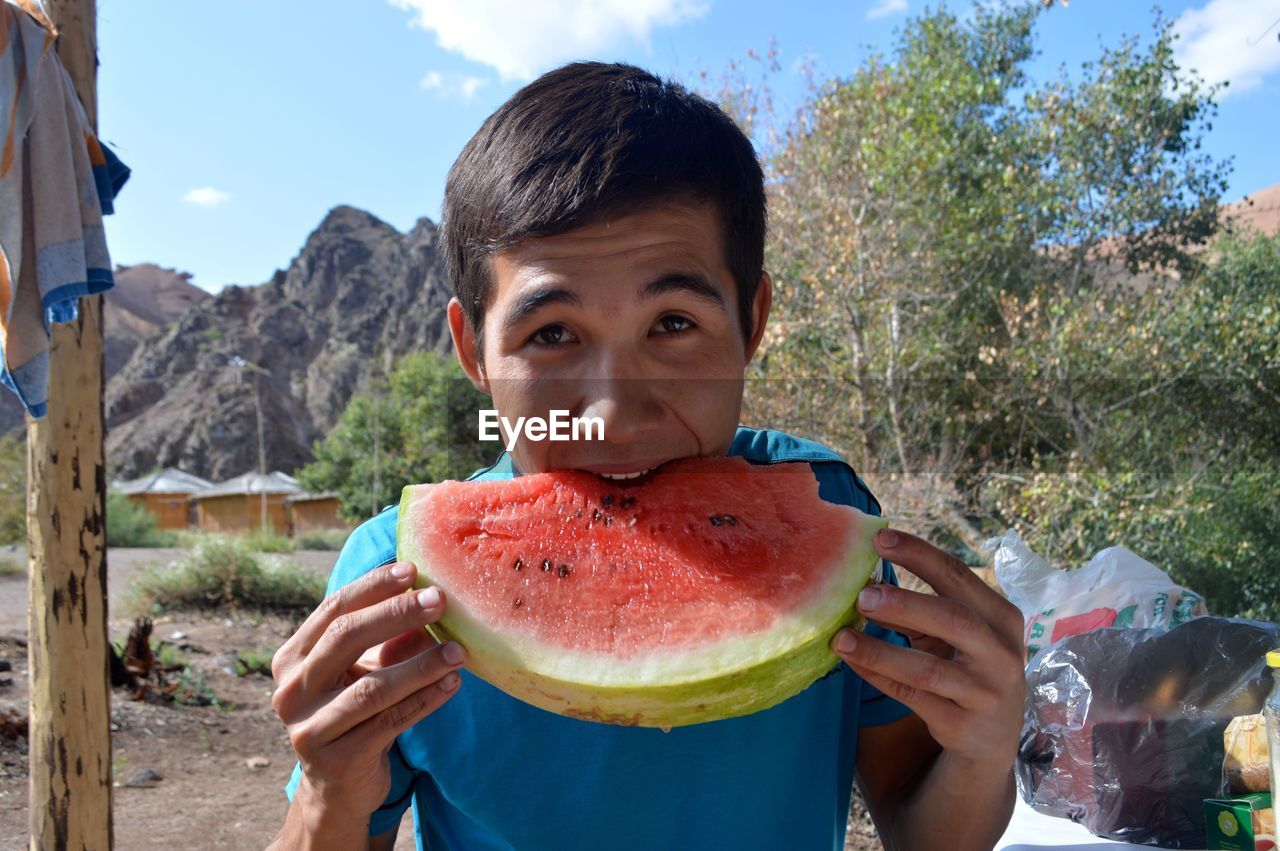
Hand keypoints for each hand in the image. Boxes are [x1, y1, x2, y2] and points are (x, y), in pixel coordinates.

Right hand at [271, 561, 465, 826]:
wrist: (339, 788)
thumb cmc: (355, 715)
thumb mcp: (366, 671)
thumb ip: (390, 639)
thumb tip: (432, 595)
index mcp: (293, 658)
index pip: (333, 610)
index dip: (373, 587)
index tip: (413, 570)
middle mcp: (291, 690)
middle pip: (344, 638)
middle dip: (396, 613)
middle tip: (440, 599)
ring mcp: (308, 727)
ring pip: (371, 687)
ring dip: (420, 665)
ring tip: (458, 651)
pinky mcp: (335, 760)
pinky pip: (388, 723)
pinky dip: (424, 700)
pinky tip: (452, 683)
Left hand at [832, 528, 1024, 769]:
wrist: (992, 741)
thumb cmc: (968, 670)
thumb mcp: (950, 637)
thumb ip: (915, 612)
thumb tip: (866, 587)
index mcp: (1002, 618)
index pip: (959, 577)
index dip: (919, 555)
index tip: (879, 539)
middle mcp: (1001, 654)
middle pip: (952, 620)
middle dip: (904, 604)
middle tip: (861, 595)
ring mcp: (985, 693)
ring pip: (927, 668)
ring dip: (878, 651)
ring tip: (840, 637)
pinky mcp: (962, 725)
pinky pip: (911, 697)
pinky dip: (878, 676)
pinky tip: (850, 661)